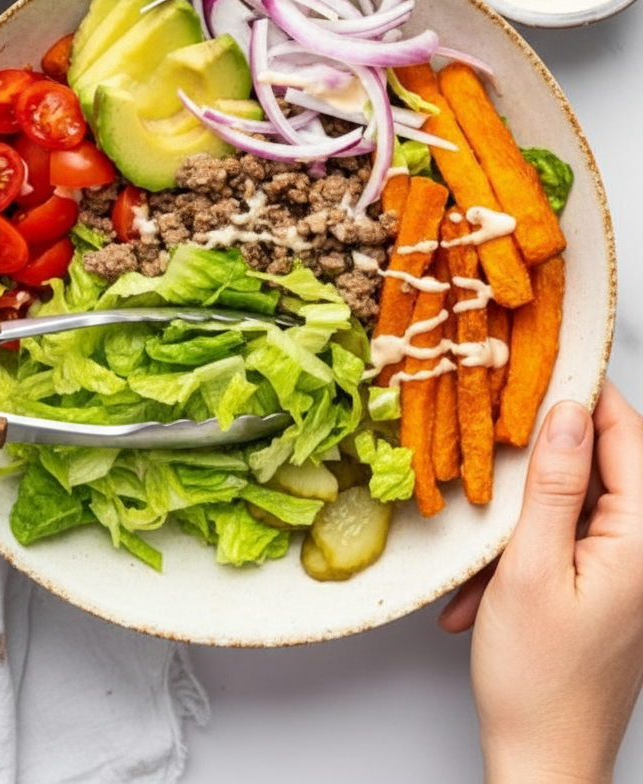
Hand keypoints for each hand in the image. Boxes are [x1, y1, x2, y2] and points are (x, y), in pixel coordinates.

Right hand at [440, 381, 642, 783]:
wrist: (543, 764)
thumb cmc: (539, 681)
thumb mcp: (531, 568)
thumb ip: (553, 485)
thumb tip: (566, 413)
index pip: (626, 436)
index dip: (585, 393)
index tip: (540, 365)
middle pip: (601, 466)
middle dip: (543, 458)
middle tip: (495, 439)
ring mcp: (627, 572)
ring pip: (576, 505)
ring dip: (524, 516)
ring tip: (482, 542)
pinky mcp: (606, 589)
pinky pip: (566, 542)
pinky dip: (524, 552)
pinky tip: (485, 585)